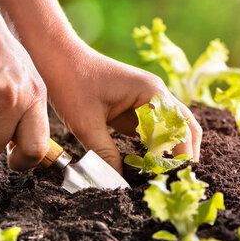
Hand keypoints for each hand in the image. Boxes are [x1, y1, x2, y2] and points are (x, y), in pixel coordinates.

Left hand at [0, 0, 201, 172]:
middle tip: (177, 182)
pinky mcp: (134, 107)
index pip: (181, 128)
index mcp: (151, 92)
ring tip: (163, 178)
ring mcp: (146, 100)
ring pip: (170, 129)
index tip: (176, 179)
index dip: (182, 155)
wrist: (55, 56)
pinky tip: (145, 167)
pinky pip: (152, 130)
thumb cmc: (70, 81)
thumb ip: (105, 154)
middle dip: (184, 154)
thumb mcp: (86, 123)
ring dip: (169, 152)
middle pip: (184, 127)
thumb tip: (117, 183)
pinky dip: (153, 148)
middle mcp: (155, 94)